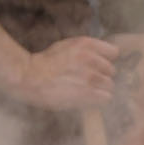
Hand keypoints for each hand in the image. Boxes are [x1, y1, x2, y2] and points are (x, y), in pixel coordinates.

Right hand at [4, 36, 120, 111]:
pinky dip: (100, 99)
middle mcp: (90, 58)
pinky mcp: (87, 93)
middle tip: (89, 81)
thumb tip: (101, 55)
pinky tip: (89, 99)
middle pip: (112, 70)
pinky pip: (106, 97)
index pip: (114, 52)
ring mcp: (90, 76)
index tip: (99, 67)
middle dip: (102, 76)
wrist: (29, 77)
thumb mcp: (66, 45)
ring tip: (87, 91)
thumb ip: (85, 49)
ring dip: (101, 89)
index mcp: (86, 44)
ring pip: (110, 85)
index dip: (106, 60)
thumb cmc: (45, 62)